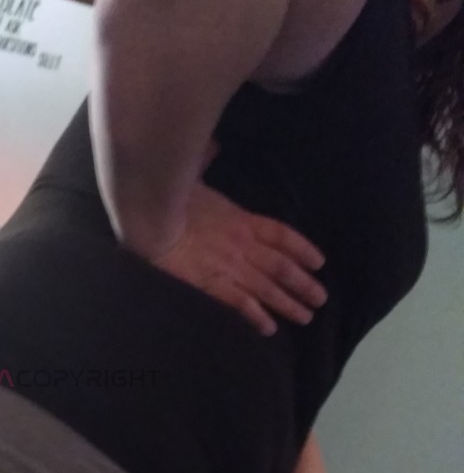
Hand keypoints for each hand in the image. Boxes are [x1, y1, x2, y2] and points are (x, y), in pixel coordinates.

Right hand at [147, 160, 327, 336]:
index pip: (281, 235)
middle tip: (321, 299)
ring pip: (268, 288)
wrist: (152, 219)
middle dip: (303, 284)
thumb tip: (212, 143)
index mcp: (241, 219)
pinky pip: (242, 303)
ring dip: (288, 303)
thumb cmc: (168, 194)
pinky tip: (269, 329)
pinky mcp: (214, 285)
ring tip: (306, 317)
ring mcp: (230, 267)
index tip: (320, 262)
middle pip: (281, 267)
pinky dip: (257, 316)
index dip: (302, 249)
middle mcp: (243, 245)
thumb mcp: (193, 172)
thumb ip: (205, 161)